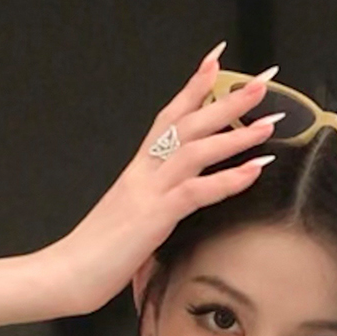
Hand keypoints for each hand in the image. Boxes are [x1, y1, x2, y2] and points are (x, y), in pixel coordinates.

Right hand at [51, 51, 281, 315]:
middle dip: (227, 99)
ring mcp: (148, 191)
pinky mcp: (153, 217)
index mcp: (138, 170)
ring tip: (270, 122)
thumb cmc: (97, 254)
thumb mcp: (133, 220)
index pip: (168, 116)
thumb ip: (157, 206)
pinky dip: (227, 179)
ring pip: (196, 149)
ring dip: (236, 134)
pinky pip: (195, 191)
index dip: (193, 87)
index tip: (217, 61)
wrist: (66, 274)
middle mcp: (143, 172)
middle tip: (261, 81)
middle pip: (188, 122)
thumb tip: (178, 207)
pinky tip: (253, 170)